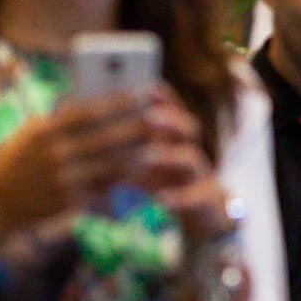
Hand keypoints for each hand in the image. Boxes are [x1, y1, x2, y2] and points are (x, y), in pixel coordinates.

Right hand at [0, 92, 153, 238]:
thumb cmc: (18, 160)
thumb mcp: (31, 133)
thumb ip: (61, 118)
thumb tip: (96, 97)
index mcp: (45, 130)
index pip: (89, 112)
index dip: (120, 102)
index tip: (144, 93)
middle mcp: (55, 153)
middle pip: (108, 138)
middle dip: (139, 128)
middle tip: (163, 120)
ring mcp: (63, 179)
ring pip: (113, 165)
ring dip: (139, 156)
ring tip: (160, 146)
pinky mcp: (70, 201)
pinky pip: (106, 187)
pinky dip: (125, 179)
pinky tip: (143, 172)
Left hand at [132, 87, 236, 243]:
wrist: (204, 212)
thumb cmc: (168, 181)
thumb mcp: (153, 158)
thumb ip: (133, 143)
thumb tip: (94, 123)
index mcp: (176, 139)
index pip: (174, 111)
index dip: (165, 99)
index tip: (149, 88)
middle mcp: (190, 151)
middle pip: (187, 128)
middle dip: (170, 120)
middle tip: (149, 116)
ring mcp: (200, 175)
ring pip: (191, 159)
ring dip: (170, 156)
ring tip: (148, 156)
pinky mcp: (206, 199)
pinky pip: (196, 196)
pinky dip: (179, 198)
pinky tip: (160, 200)